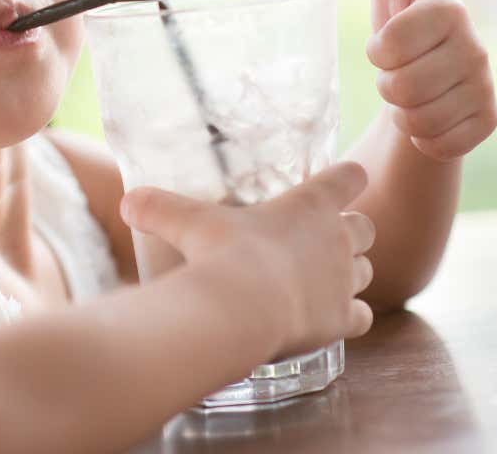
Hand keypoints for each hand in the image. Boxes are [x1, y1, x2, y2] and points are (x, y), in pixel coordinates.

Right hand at [120, 162, 375, 361]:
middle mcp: (337, 239)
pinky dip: (352, 317)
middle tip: (325, 239)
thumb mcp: (187, 222)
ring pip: (368, 271)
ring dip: (353, 273)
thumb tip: (128, 201)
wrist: (241, 308)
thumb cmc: (221, 254)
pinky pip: (363, 316)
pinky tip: (333, 319)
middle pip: (366, 227)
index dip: (349, 177)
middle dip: (352, 231)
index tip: (347, 177)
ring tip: (326, 280)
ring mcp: (344, 281)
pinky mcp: (343, 319)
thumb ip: (159, 208)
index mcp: (309, 205)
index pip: (349, 177)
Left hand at [367, 0, 496, 161]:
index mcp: (448, 9)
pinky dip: (423, 137)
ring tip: (410, 94)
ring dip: (402, 112)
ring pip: (417, 119)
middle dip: (387, 85)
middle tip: (396, 74)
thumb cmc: (402, 27)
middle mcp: (475, 45)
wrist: (424, 82)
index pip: (389, 45)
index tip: (385, 45)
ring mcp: (485, 84)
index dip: (377, 52)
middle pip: (401, 87)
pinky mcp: (488, 120)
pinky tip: (430, 116)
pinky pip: (437, 143)